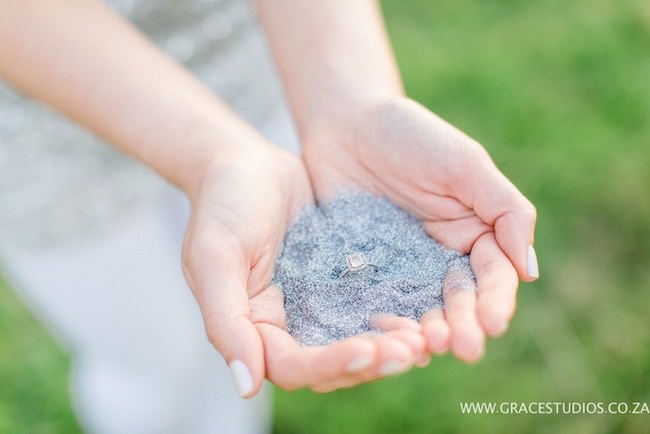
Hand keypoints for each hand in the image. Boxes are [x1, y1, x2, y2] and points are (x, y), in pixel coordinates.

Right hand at [181, 144, 426, 396]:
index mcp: (256, 329)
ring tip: (427, 337)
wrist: (247, 163)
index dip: (330, 365)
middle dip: (372, 361)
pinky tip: (426, 309)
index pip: (293, 367)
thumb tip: (246, 387)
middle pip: (334, 364)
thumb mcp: (215, 256)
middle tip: (413, 349)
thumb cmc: (222, 205)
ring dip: (391, 344)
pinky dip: (397, 314)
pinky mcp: (344, 283)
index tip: (368, 350)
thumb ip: (225, 320)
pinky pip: (373, 306)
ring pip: (359, 340)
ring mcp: (320, 305)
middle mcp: (290, 326)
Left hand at [302, 97, 537, 362]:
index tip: (493, 323)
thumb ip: (504, 210)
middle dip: (465, 326)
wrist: (346, 124)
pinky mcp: (364, 271)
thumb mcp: (464, 163)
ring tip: (428, 348)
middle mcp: (441, 257)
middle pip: (458, 301)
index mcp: (474, 233)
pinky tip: (385, 337)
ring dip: (428, 332)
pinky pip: (377, 301)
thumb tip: (529, 270)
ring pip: (420, 308)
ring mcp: (401, 268)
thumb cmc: (410, 135)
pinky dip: (386, 322)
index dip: (495, 301)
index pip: (493, 276)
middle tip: (463, 350)